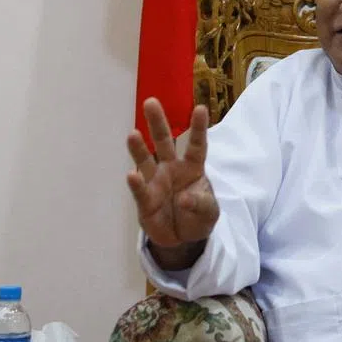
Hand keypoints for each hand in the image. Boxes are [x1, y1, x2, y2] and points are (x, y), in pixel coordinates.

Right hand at [126, 99, 218, 264]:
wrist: (182, 239)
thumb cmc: (198, 217)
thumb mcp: (209, 212)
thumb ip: (200, 204)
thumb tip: (184, 199)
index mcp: (193, 167)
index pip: (197, 145)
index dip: (198, 128)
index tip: (200, 108)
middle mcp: (172, 169)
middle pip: (164, 142)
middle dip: (157, 123)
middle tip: (150, 102)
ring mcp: (157, 183)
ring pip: (146, 161)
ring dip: (139, 149)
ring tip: (133, 134)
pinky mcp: (145, 200)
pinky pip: (140, 190)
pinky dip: (136, 184)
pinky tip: (132, 175)